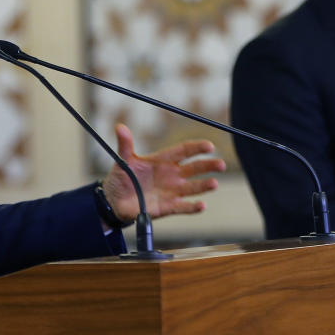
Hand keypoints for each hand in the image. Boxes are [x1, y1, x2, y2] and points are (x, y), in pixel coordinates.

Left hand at [102, 123, 224, 222]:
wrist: (114, 201)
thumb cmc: (121, 178)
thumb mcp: (123, 161)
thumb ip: (125, 144)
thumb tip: (120, 127)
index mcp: (162, 160)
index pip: (183, 151)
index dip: (197, 148)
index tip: (209, 146)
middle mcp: (171, 175)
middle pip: (194, 168)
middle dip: (208, 165)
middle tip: (220, 164)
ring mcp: (171, 191)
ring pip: (192, 187)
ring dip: (204, 186)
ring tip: (214, 184)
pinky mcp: (168, 207)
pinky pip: (183, 207)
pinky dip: (193, 207)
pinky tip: (201, 205)